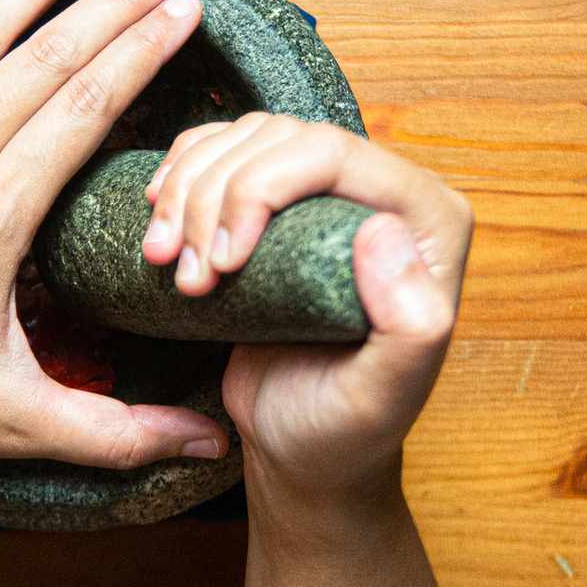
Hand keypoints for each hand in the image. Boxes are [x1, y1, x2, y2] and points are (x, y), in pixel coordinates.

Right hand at [139, 114, 472, 513]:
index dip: (260, 188)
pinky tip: (158, 219)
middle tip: (190, 277)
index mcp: (427, 221)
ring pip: (244, 139)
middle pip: (280, 139)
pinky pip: (222, 150)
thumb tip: (384, 230)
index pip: (333, 154)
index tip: (224, 262)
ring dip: (186, 192)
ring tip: (166, 263)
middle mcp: (382, 193)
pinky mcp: (277, 201)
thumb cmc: (344, 431)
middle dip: (214, 197)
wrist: (300, 447)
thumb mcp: (383, 398)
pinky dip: (179, 175)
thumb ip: (411, 325)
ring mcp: (325, 191)